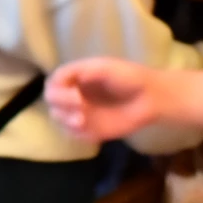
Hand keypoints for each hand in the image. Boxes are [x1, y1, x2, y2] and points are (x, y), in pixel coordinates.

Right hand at [45, 57, 164, 141]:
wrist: (151, 98)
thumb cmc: (130, 78)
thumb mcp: (105, 67)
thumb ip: (82, 72)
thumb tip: (64, 83)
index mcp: (76, 77)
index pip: (53, 83)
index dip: (58, 90)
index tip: (75, 94)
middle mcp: (74, 94)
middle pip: (51, 100)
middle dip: (61, 104)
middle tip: (80, 106)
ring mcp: (80, 112)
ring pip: (58, 118)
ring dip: (65, 119)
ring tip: (82, 120)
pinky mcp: (89, 130)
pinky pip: (72, 134)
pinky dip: (75, 132)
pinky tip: (87, 128)